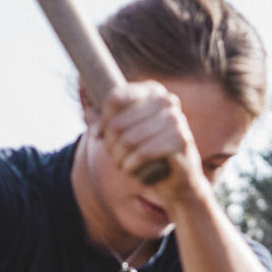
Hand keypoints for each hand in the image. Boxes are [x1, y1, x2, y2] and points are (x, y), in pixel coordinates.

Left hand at [96, 81, 205, 200]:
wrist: (179, 180)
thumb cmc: (149, 152)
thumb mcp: (125, 132)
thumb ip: (105, 121)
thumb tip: (90, 117)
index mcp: (153, 90)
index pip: (115, 98)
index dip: (103, 120)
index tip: (101, 134)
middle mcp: (167, 101)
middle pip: (119, 123)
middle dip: (110, 144)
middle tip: (112, 156)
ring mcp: (176, 120)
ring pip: (129, 139)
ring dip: (119, 157)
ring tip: (121, 164)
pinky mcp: (181, 141)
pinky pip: (144, 152)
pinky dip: (132, 164)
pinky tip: (130, 169)